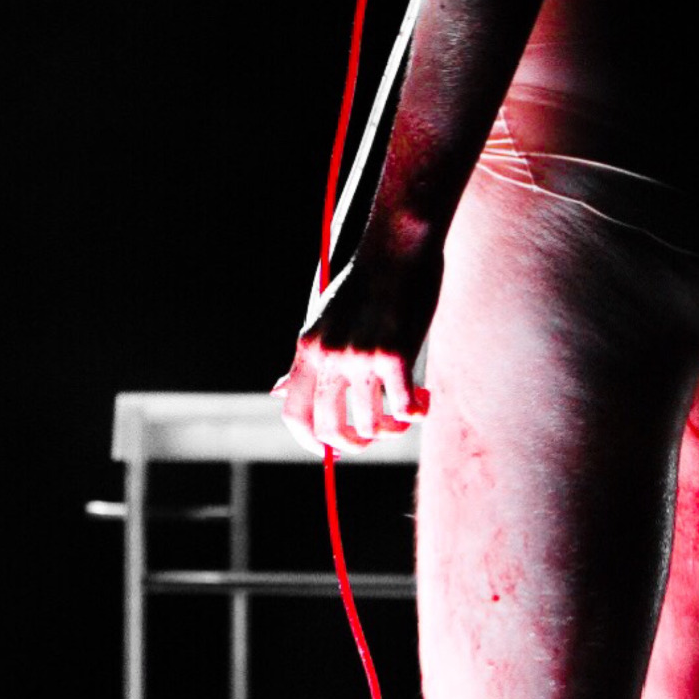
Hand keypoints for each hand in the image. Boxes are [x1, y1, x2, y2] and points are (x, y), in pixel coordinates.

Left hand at [273, 251, 438, 455]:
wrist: (395, 248)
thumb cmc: (364, 284)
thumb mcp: (322, 322)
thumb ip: (304, 362)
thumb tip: (275, 393)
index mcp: (307, 350)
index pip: (293, 414)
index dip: (309, 441)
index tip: (331, 450)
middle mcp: (328, 358)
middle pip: (330, 429)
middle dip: (354, 445)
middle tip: (375, 437)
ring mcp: (359, 358)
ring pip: (372, 424)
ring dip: (392, 429)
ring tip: (407, 415)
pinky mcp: (394, 356)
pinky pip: (404, 408)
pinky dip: (416, 411)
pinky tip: (423, 398)